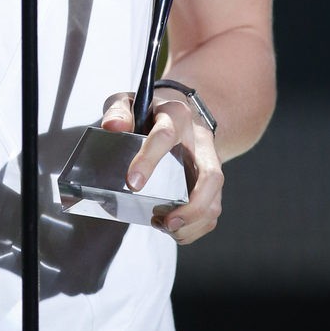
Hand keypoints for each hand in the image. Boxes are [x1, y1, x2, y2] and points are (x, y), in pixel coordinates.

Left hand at [100, 89, 223, 244]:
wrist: (173, 113)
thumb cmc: (147, 111)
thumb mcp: (128, 102)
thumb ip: (118, 111)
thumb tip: (113, 127)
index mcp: (177, 116)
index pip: (166, 136)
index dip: (149, 160)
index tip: (133, 183)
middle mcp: (199, 141)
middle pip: (211, 177)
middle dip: (192, 206)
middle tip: (165, 221)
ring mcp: (209, 164)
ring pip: (216, 199)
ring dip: (194, 222)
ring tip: (165, 227)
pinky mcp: (209, 183)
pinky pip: (212, 210)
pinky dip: (195, 227)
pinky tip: (173, 229)